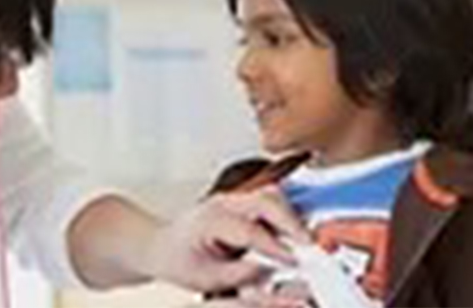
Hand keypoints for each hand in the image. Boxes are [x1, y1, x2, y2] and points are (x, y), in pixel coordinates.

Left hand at [148, 185, 309, 292]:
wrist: (163, 246)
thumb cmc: (179, 261)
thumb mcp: (205, 278)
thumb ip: (238, 274)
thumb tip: (268, 269)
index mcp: (210, 221)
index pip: (250, 230)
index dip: (276, 246)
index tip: (295, 259)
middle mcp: (222, 202)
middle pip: (265, 199)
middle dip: (292, 221)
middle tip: (310, 246)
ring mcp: (232, 197)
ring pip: (270, 194)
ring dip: (291, 214)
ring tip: (305, 241)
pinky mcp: (241, 200)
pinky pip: (269, 199)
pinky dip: (286, 213)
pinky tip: (294, 232)